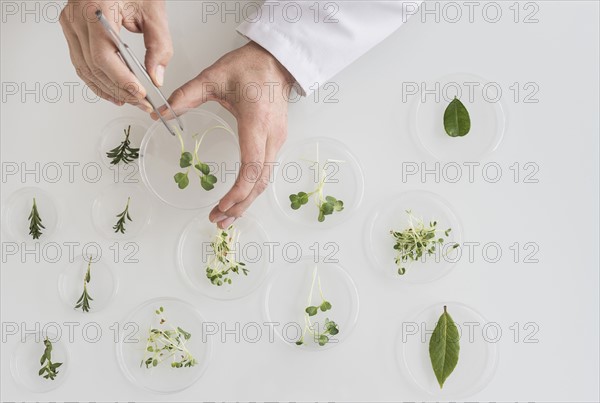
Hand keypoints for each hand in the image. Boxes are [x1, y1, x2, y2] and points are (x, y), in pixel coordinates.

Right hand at [59, 0, 172, 109]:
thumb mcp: (153, 11)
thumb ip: (159, 46)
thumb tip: (156, 76)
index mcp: (96, 7)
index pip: (104, 55)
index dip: (122, 80)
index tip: (140, 94)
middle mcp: (77, 16)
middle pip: (94, 66)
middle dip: (120, 89)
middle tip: (142, 102)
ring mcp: (71, 23)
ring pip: (85, 69)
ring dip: (108, 89)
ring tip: (130, 100)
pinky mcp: (72, 29)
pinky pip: (81, 62)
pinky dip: (97, 80)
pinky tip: (113, 91)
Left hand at [157, 41, 294, 227]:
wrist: (277, 60)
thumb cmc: (249, 66)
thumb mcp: (213, 77)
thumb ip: (186, 96)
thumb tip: (160, 114)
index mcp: (256, 123)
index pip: (252, 167)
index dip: (238, 191)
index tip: (221, 205)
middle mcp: (271, 137)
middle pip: (259, 182)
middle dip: (239, 205)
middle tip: (217, 220)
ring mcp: (277, 140)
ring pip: (265, 181)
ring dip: (246, 201)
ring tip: (226, 217)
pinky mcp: (276, 141)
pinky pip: (266, 172)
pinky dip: (252, 189)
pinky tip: (238, 199)